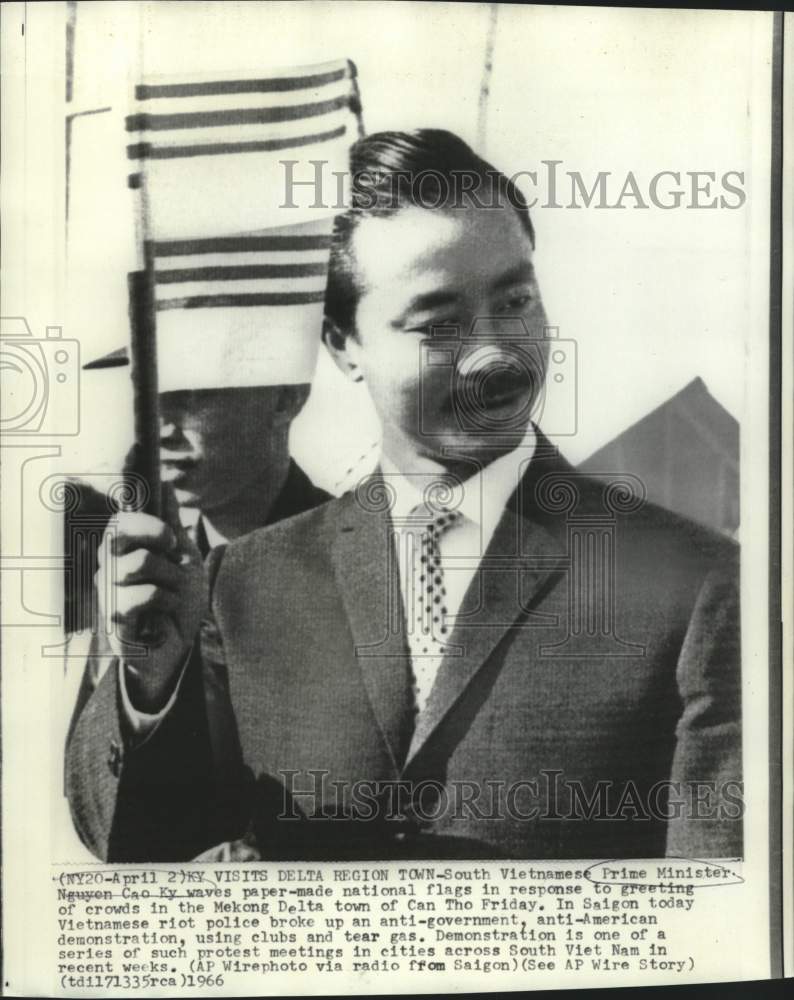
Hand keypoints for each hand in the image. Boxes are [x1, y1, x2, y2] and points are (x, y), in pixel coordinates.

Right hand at [96, 488, 205, 710]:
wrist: (183, 644)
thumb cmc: (179, 598)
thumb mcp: (183, 555)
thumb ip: (172, 522)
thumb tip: (165, 483)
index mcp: (121, 552)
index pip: (118, 523)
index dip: (145, 523)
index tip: (171, 538)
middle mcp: (107, 569)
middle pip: (117, 536)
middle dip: (155, 540)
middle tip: (175, 559)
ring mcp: (108, 595)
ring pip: (139, 565)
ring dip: (171, 579)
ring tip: (173, 594)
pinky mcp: (114, 622)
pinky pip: (142, 596)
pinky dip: (167, 601)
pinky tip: (165, 613)